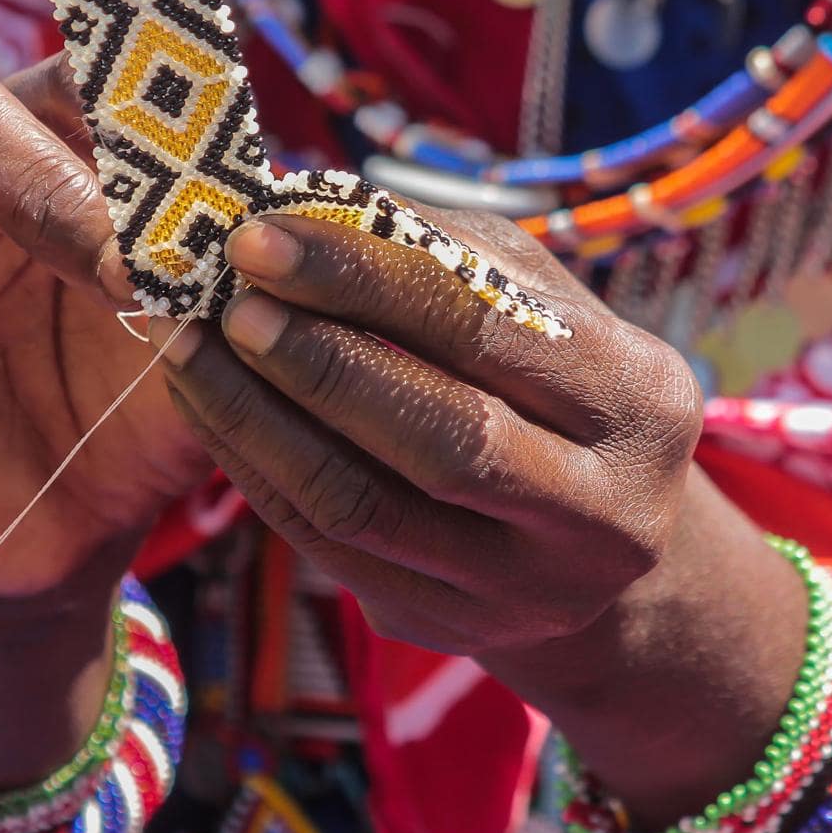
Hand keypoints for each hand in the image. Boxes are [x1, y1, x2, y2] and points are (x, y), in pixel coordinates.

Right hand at [0, 57, 213, 597]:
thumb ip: (236, 279)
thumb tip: (301, 208)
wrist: (67, 537)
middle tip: (109, 253)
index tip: (188, 152)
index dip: (118, 94)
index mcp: (49, 159)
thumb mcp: (205, 349)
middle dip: (30, 166)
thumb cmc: (137, 411)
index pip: (65, 77)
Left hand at [151, 207, 705, 656]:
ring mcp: (523, 590)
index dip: (365, 277)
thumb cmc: (549, 380)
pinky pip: (325, 548)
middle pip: (438, 437)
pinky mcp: (447, 628)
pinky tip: (209, 407)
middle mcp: (601, 515)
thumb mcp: (531, 301)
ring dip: (257, 419)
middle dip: (315, 360)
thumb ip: (438, 251)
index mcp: (640, 402)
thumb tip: (300, 204)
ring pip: (363, 506)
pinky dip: (254, 469)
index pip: (488, 330)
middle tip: (226, 299)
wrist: (590, 541)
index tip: (261, 234)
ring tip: (190, 346)